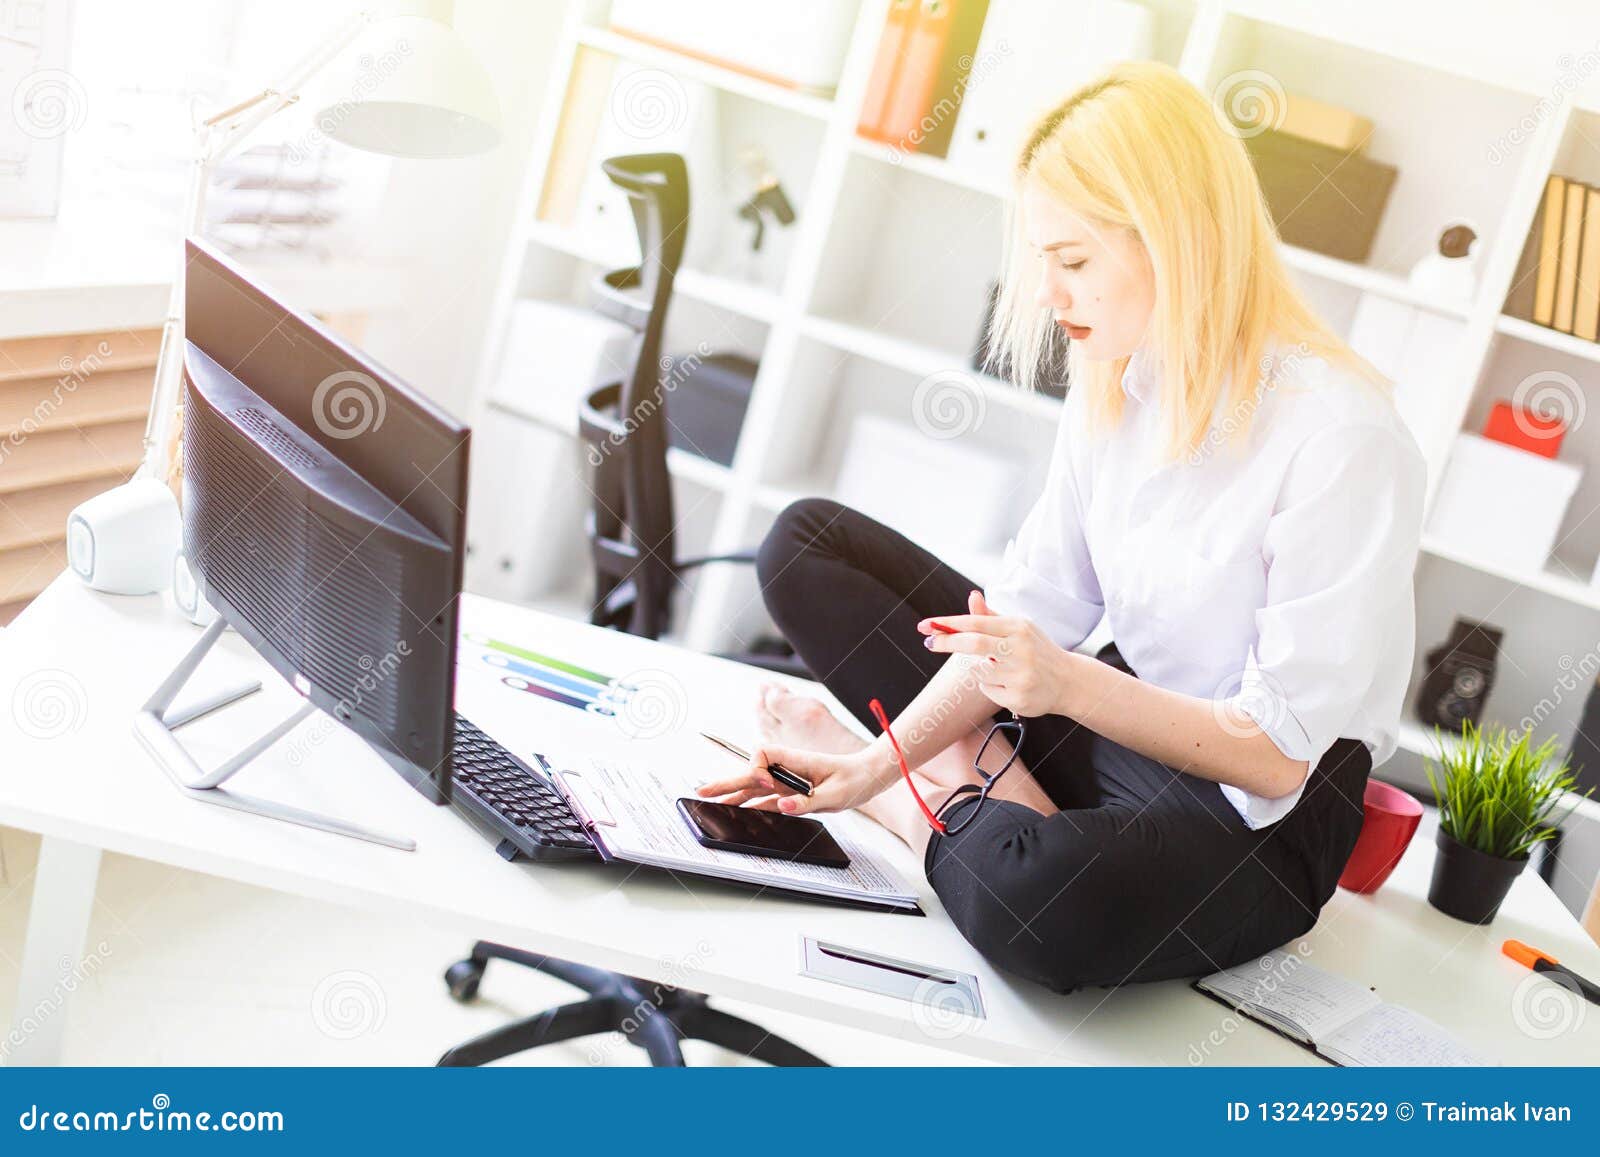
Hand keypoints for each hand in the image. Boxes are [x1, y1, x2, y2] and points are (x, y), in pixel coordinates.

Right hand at [694, 745, 887, 815]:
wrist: (867, 777)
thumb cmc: (854, 779)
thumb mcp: (835, 795)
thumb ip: (807, 802)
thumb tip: (782, 806)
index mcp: (795, 760)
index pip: (763, 755)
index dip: (756, 770)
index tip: (763, 784)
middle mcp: (787, 768)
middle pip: (751, 772)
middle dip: (727, 782)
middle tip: (703, 792)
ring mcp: (787, 780)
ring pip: (754, 786)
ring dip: (734, 793)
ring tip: (711, 802)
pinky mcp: (791, 791)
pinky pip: (766, 797)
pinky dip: (751, 803)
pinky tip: (738, 811)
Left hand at [918, 590, 1072, 717]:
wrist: (1069, 681)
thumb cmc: (1037, 650)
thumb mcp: (1018, 629)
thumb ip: (990, 617)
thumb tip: (972, 596)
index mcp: (1019, 627)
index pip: (977, 623)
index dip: (948, 624)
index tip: (926, 626)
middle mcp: (1021, 649)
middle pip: (974, 644)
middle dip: (947, 642)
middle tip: (928, 642)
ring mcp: (1021, 675)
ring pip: (979, 671)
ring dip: (980, 670)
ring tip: (1001, 669)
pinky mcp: (1019, 697)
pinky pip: (988, 691)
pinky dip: (992, 687)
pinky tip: (1012, 684)